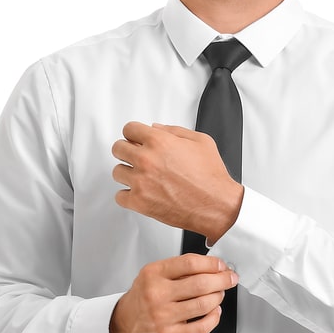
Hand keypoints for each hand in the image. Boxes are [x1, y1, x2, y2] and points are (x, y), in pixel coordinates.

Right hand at [109, 254, 238, 332]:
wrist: (123, 326)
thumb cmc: (142, 299)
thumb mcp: (153, 275)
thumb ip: (178, 269)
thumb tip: (211, 266)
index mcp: (153, 274)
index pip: (189, 263)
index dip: (211, 263)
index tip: (221, 265)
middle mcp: (157, 294)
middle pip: (200, 283)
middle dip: (222, 279)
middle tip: (229, 278)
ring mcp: (163, 317)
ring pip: (204, 304)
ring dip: (218, 297)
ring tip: (219, 294)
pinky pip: (202, 327)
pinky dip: (214, 318)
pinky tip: (214, 312)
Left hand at [112, 122, 243, 242]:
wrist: (216, 204)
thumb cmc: (211, 176)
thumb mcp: (200, 141)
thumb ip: (174, 131)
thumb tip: (156, 128)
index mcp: (159, 141)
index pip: (129, 129)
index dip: (133, 133)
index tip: (135, 139)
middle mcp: (146, 160)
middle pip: (118, 148)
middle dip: (127, 151)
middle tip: (136, 157)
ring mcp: (140, 181)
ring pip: (117, 172)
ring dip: (128, 173)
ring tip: (141, 177)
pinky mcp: (139, 202)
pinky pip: (119, 196)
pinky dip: (128, 195)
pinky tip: (140, 193)